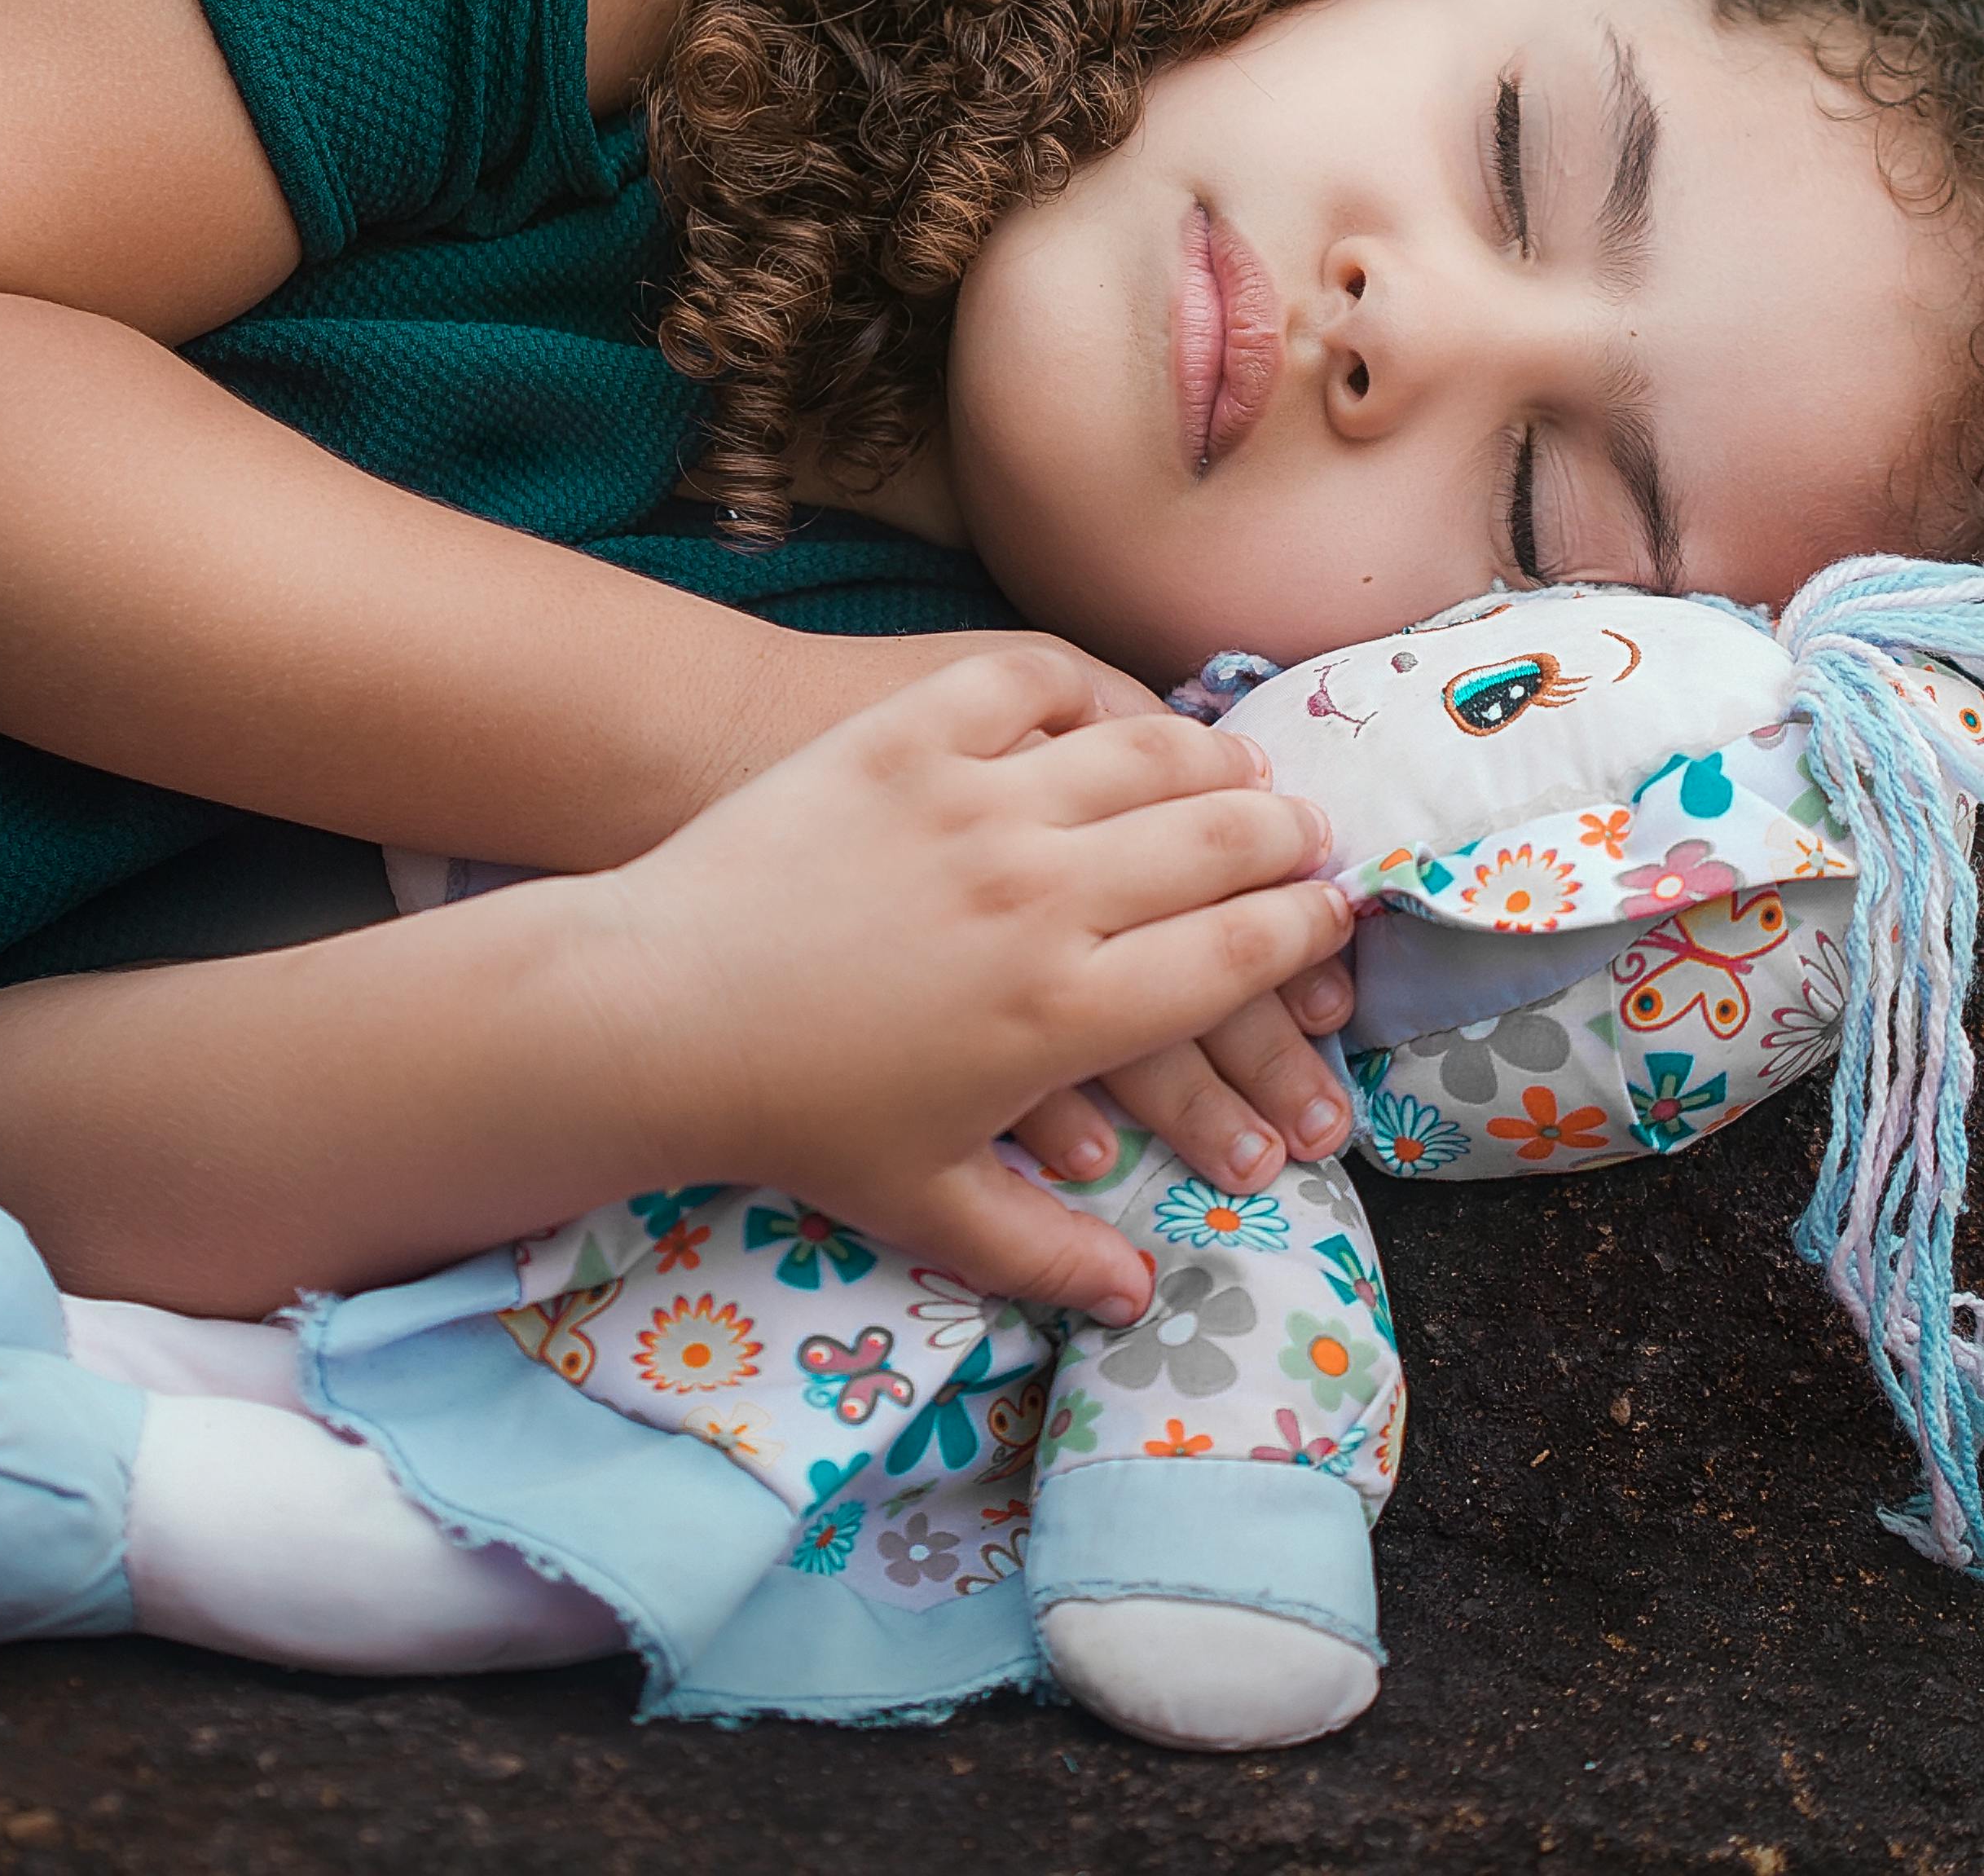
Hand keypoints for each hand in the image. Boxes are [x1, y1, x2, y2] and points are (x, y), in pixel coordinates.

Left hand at [580, 648, 1343, 1323]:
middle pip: (1222, 837)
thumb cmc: (792, 1117)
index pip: (1239, 950)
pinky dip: (1084, 687)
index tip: (1333, 912)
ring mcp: (975, 803)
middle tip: (1308, 832)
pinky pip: (1029, 683)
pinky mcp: (906, 735)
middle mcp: (1044, 897)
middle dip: (1288, 833)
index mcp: (1067, 1014)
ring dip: (1212, 755)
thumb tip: (1139, 1300)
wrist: (650, 1016)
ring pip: (1144, 751)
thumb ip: (1045, 1251)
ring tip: (1239, 763)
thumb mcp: (926, 1204)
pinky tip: (1108, 703)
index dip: (1307, 926)